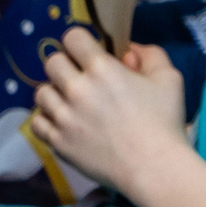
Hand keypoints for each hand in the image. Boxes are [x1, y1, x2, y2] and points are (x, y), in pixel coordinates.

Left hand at [30, 28, 188, 202]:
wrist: (154, 168)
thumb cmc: (165, 123)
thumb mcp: (168, 79)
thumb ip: (149, 55)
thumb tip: (128, 49)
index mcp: (102, 68)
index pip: (72, 38)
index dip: (79, 43)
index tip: (87, 54)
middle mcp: (77, 89)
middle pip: (52, 62)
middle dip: (66, 66)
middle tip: (80, 80)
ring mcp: (64, 117)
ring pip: (41, 92)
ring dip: (55, 94)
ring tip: (70, 103)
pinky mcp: (58, 142)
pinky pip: (37, 122)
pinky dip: (47, 120)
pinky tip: (63, 122)